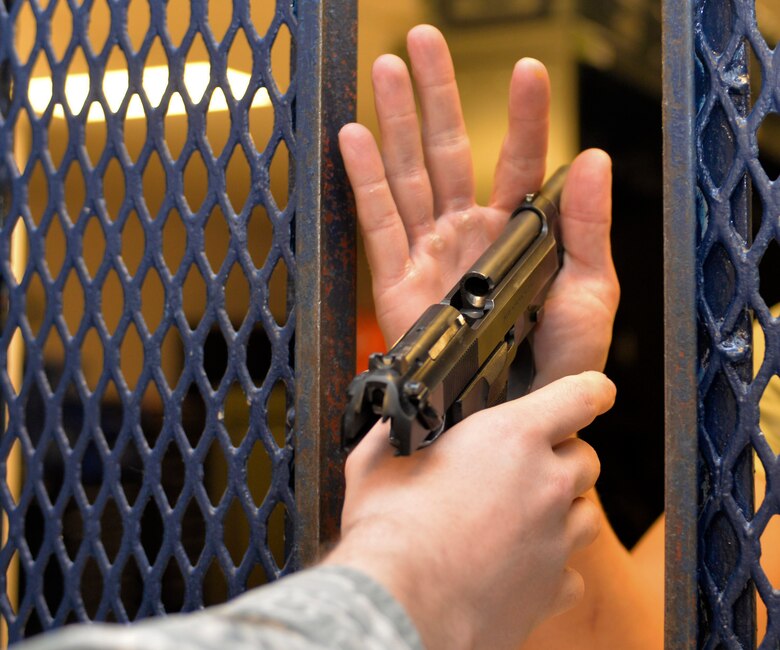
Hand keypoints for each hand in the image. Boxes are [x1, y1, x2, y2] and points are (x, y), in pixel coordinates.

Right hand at [324, 371, 614, 649]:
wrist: (399, 606)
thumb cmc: (388, 532)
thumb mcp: (377, 460)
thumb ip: (395, 433)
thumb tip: (390, 427)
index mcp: (511, 438)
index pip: (580, 396)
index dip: (589, 390)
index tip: (590, 392)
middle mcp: (546, 484)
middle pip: (586, 458)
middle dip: (562, 457)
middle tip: (526, 467)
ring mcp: (555, 539)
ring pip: (588, 515)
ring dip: (564, 510)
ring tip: (524, 517)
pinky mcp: (552, 589)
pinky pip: (571, 572)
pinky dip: (552, 566)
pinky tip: (518, 565)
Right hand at [338, 25, 618, 386]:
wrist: (520, 409)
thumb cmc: (565, 358)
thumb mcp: (591, 290)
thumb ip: (588, 226)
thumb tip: (594, 159)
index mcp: (520, 231)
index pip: (523, 161)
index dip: (525, 116)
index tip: (527, 70)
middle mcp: (472, 232)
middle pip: (451, 150)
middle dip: (437, 95)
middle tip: (423, 42)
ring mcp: (432, 252)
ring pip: (409, 174)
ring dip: (395, 122)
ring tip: (384, 70)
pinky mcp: (398, 281)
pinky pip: (378, 223)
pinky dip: (364, 181)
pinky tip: (353, 137)